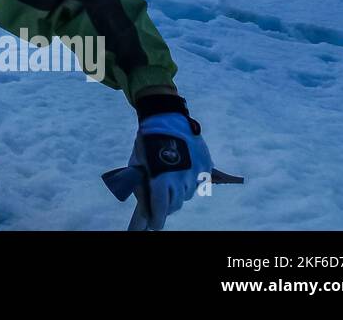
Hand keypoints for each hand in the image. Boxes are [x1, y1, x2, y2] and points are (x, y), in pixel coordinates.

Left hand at [127, 112, 213, 229]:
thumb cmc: (147, 142)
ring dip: (178, 192)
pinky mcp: (205, 168)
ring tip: (170, 176)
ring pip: (186, 194)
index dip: (157, 219)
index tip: (154, 225)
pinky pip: (197, 183)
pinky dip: (188, 181)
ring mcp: (195, 174)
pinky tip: (180, 168)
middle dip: (166, 205)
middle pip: (175, 205)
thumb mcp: (136, 164)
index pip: (160, 209)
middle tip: (160, 200)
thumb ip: (140, 187)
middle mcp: (180, 180)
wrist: (167, 118)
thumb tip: (144, 209)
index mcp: (161, 179)